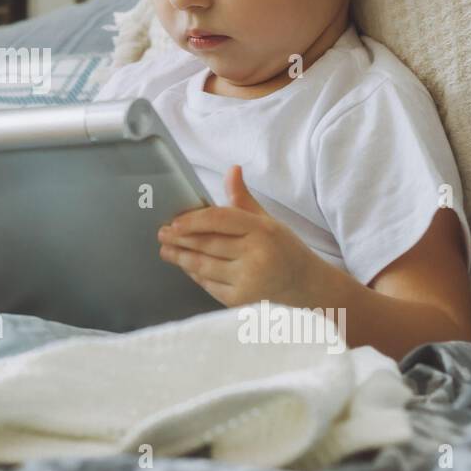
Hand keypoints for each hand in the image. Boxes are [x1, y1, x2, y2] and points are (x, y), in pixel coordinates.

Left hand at [156, 164, 322, 307]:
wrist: (308, 288)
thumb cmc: (284, 250)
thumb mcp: (268, 221)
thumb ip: (243, 199)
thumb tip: (232, 169)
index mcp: (263, 230)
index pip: (220, 219)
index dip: (192, 220)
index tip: (173, 221)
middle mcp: (256, 255)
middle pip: (208, 244)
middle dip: (180, 239)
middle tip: (162, 234)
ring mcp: (249, 280)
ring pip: (204, 266)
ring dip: (181, 258)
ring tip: (166, 251)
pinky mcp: (242, 301)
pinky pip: (210, 285)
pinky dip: (196, 275)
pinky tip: (186, 267)